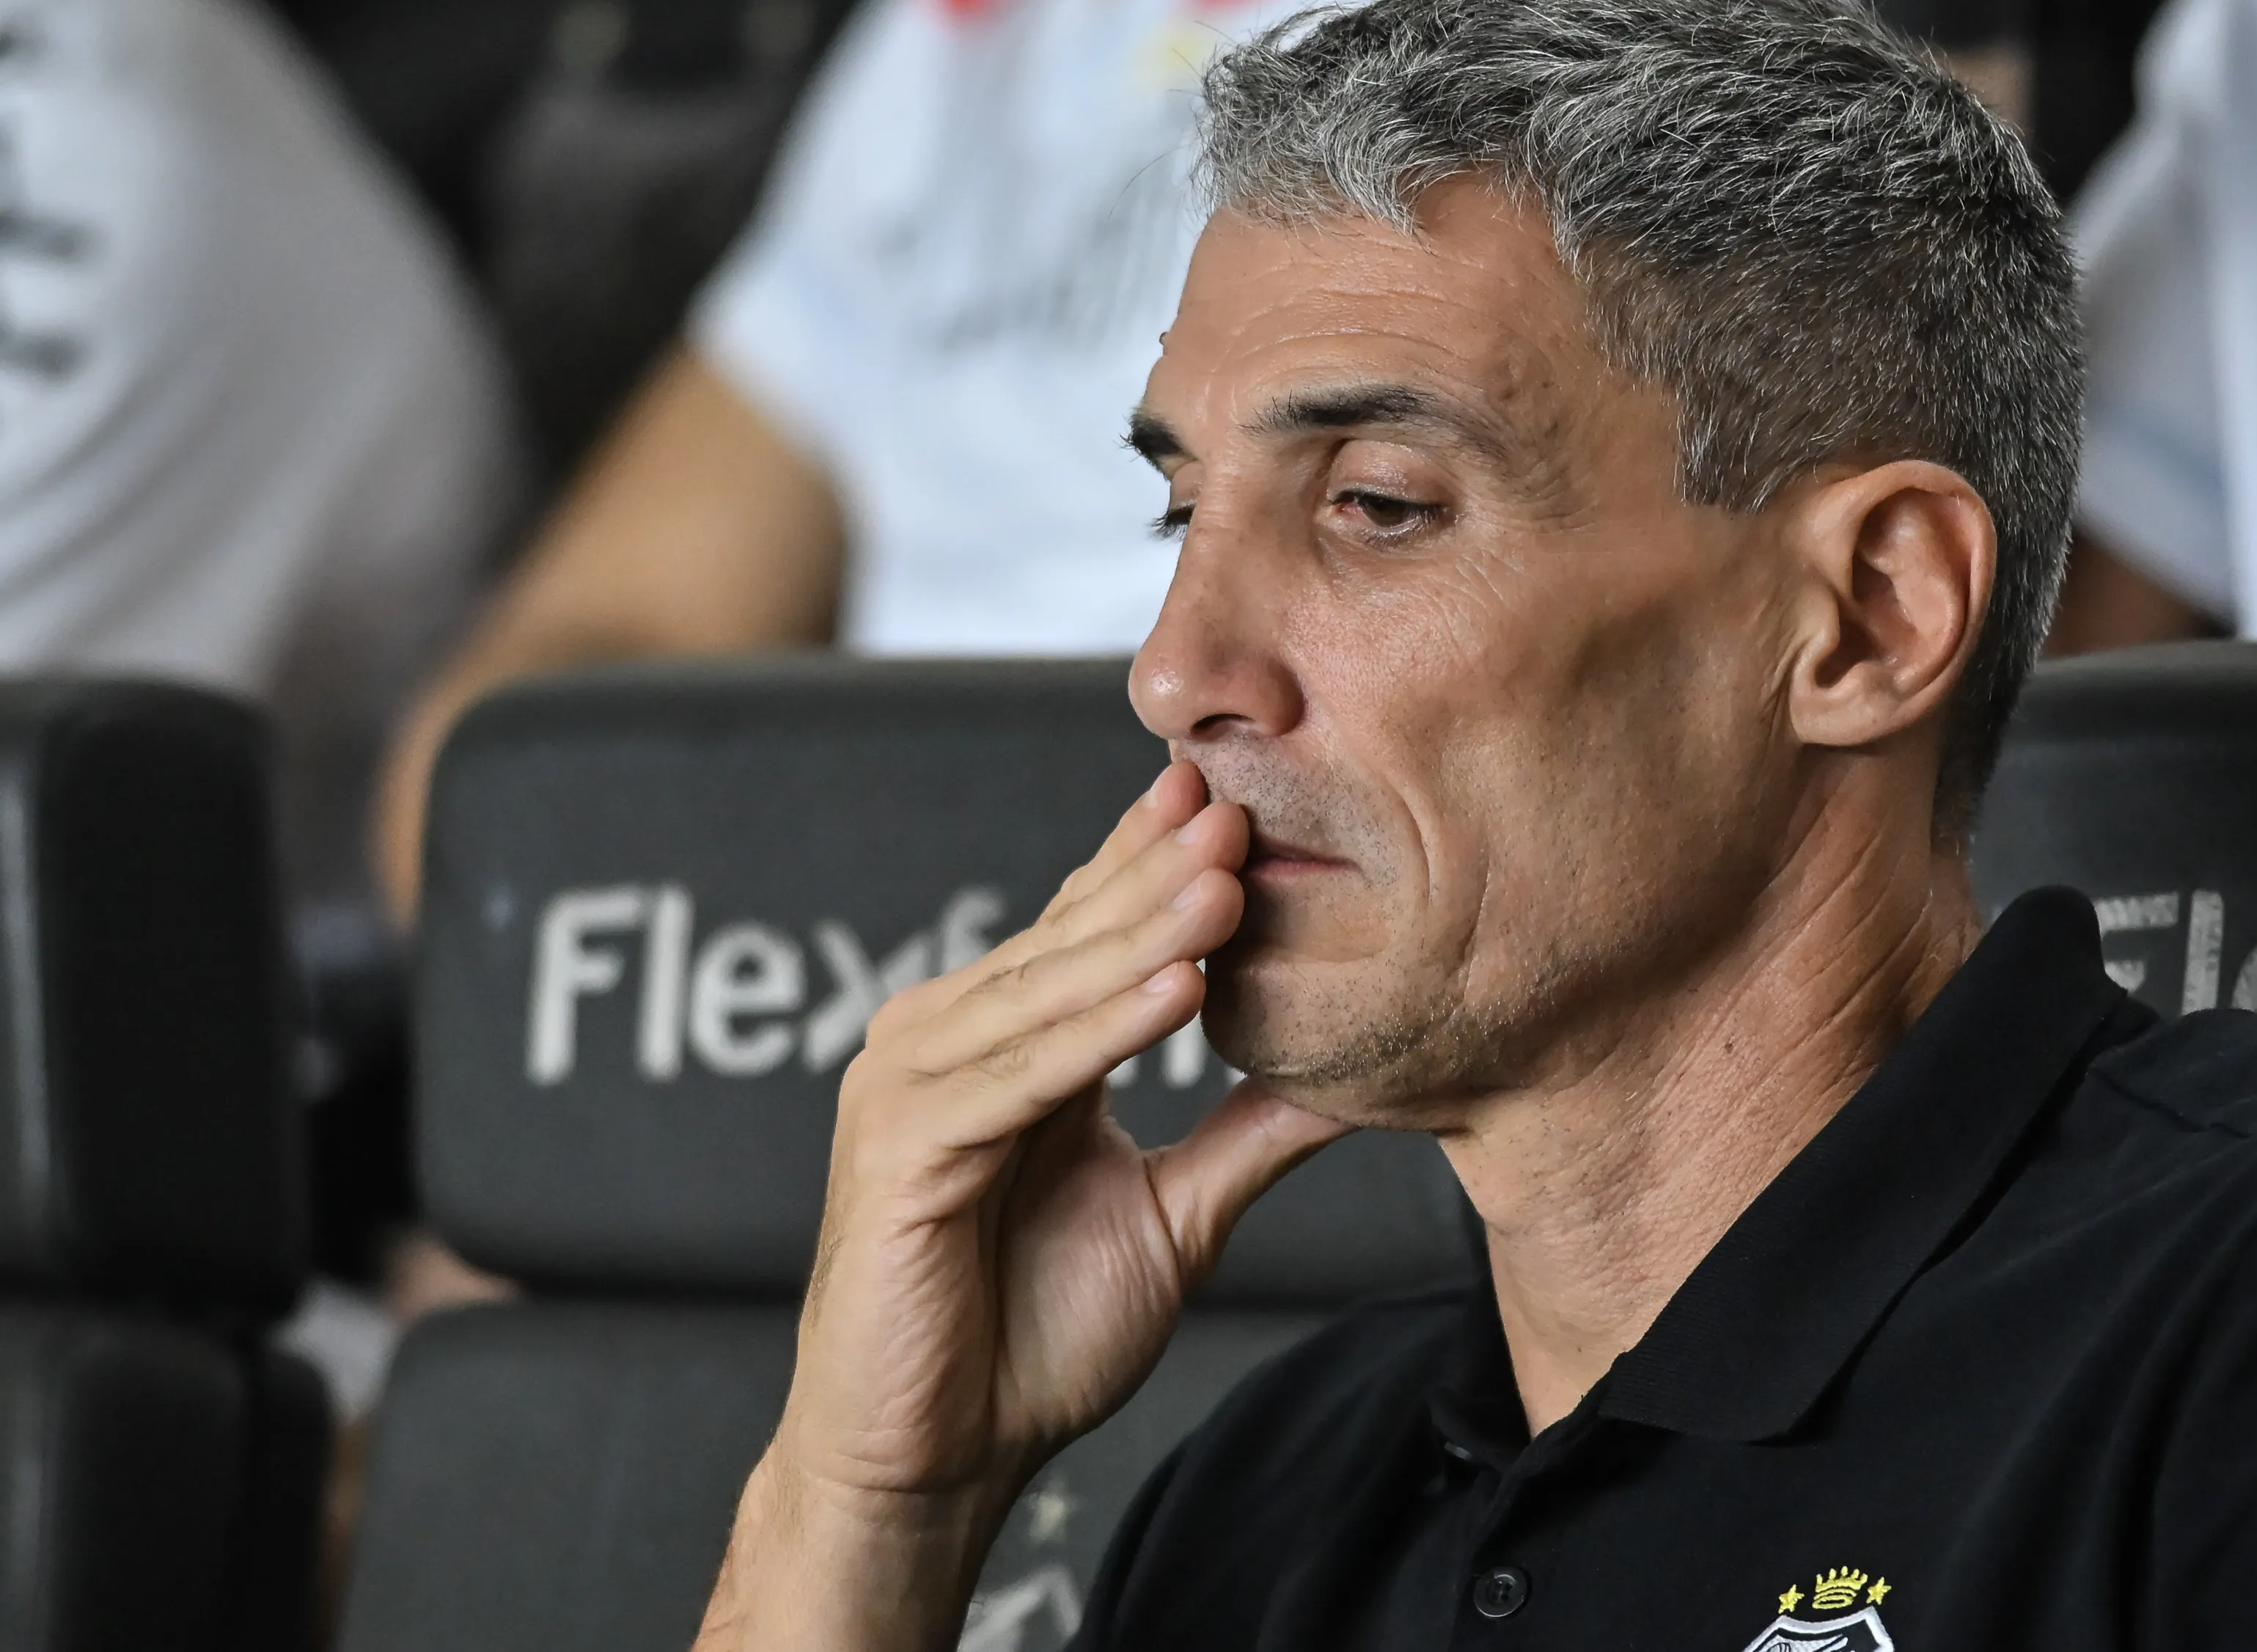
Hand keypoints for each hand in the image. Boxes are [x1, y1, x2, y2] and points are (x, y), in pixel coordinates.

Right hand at [697, 762, 1350, 1649]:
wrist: (938, 1461)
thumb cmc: (1033, 1339)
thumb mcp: (1173, 1217)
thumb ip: (1245, 1136)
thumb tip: (1353, 1079)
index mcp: (1001, 1046)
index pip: (1084, 930)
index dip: (1153, 863)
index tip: (1238, 798)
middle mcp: (943, 1042)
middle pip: (1068, 942)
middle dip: (1160, 874)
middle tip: (1245, 806)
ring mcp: (909, 1086)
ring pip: (1047, 994)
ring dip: (1141, 935)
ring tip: (1228, 881)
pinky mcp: (899, 1147)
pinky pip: (1019, 1077)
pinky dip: (1098, 1033)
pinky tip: (1176, 991)